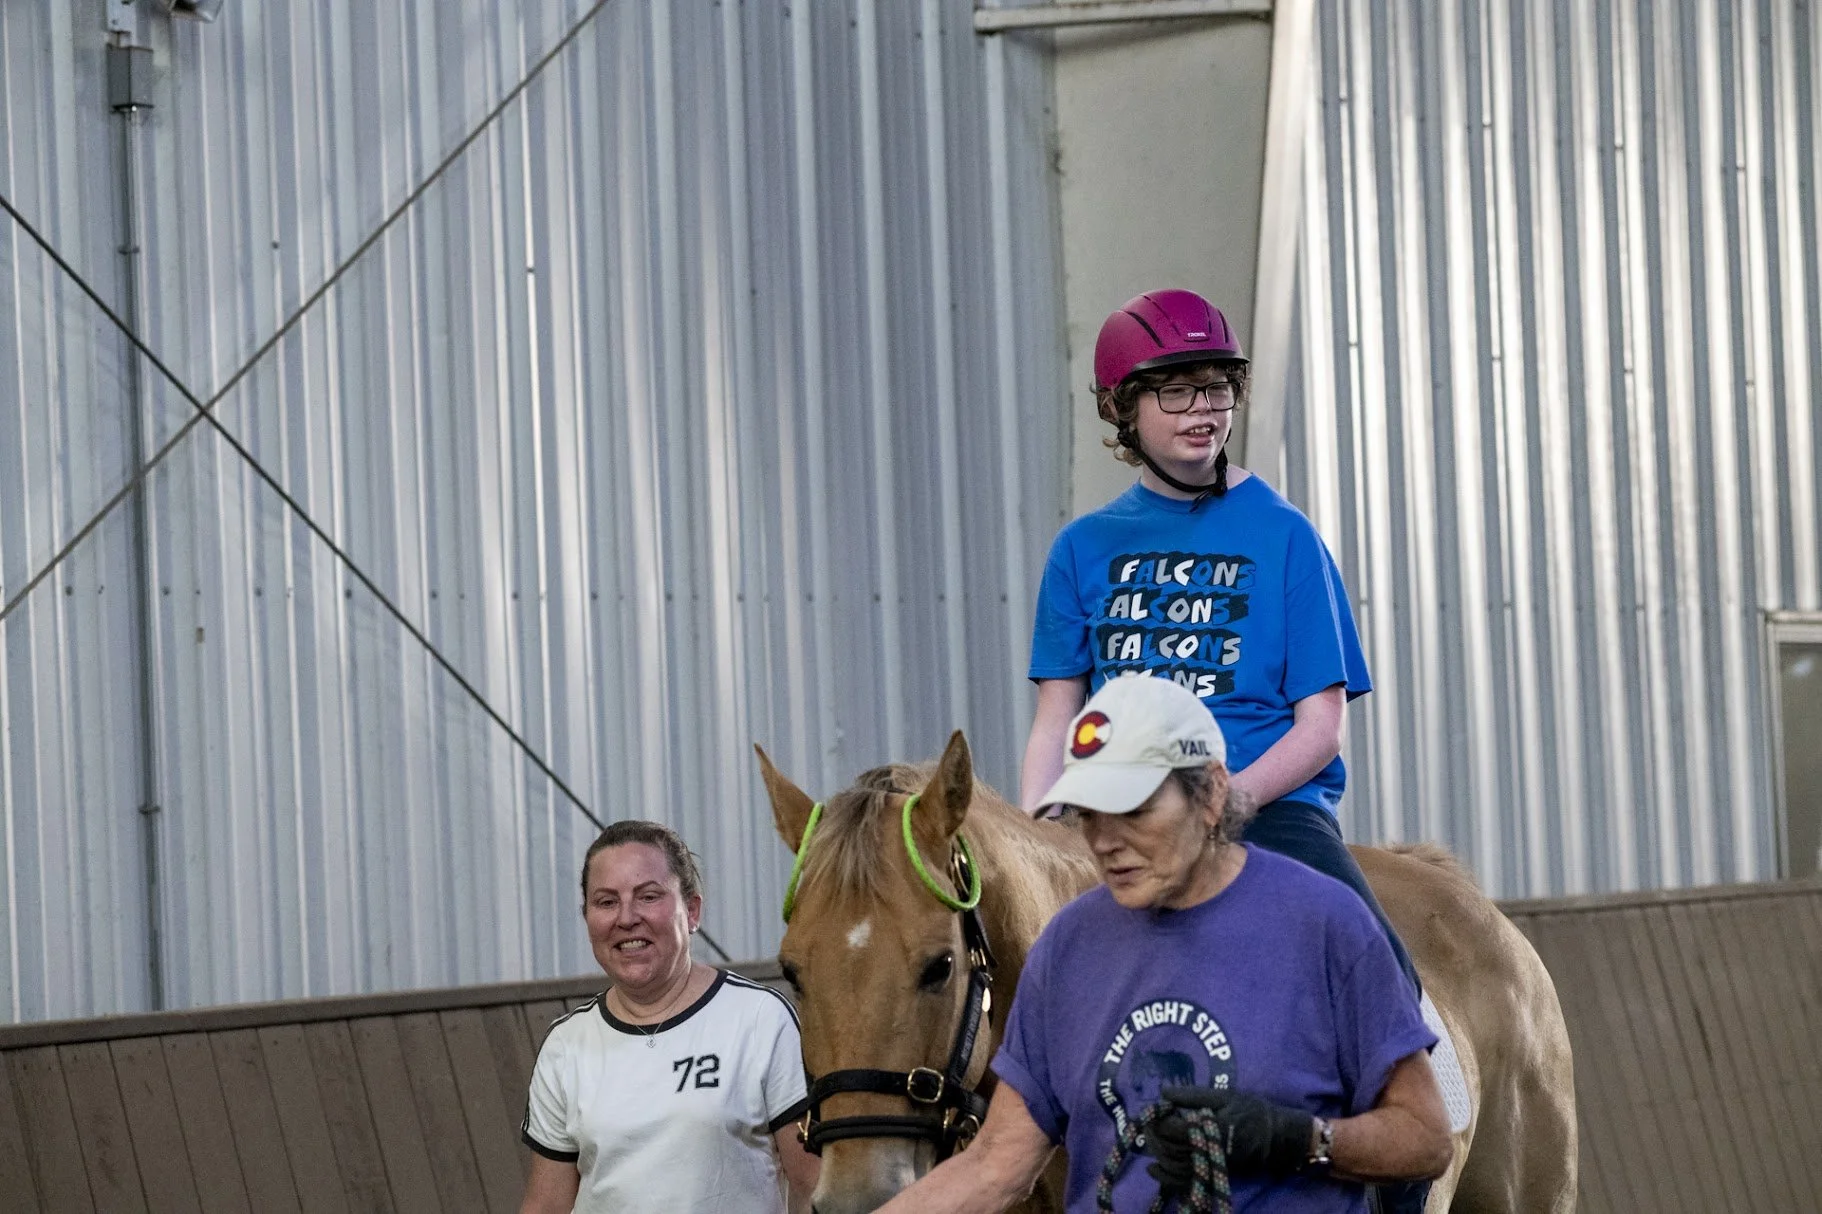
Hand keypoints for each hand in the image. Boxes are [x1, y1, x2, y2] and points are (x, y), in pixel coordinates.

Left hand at [1144, 1086, 1313, 1193]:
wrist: (1276, 1137)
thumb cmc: (1251, 1110)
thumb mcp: (1224, 1095)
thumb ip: (1193, 1095)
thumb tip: (1163, 1092)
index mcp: (1211, 1127)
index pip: (1175, 1128)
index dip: (1159, 1120)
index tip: (1154, 1111)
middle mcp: (1210, 1151)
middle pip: (1172, 1149)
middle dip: (1155, 1136)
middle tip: (1148, 1124)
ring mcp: (1211, 1166)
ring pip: (1175, 1167)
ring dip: (1158, 1155)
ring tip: (1150, 1140)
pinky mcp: (1213, 1176)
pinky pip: (1184, 1183)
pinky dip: (1166, 1179)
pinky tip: (1152, 1170)